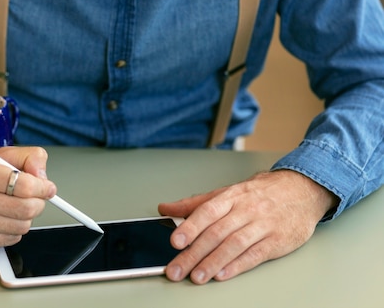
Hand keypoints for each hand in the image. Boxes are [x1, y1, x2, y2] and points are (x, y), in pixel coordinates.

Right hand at [0, 146, 56, 249]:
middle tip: (34, 198)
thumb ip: (27, 158)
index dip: (43, 187)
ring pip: (22, 226)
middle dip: (37, 203)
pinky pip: (10, 240)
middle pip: (28, 209)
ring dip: (25, 217)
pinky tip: (2, 218)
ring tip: (13, 206)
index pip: (26, 185)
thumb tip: (44, 178)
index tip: (47, 188)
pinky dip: (13, 229)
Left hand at [158, 170, 338, 283]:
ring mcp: (263, 225)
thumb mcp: (226, 193)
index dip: (190, 226)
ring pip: (234, 245)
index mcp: (231, 196)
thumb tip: (165, 208)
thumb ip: (195, 203)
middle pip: (216, 233)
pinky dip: (237, 265)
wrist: (301, 190)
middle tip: (176, 269)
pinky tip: (223, 274)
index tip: (175, 241)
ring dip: (213, 263)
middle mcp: (246, 210)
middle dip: (193, 253)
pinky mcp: (277, 241)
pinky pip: (255, 255)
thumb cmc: (259, 194)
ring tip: (197, 276)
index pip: (207, 211)